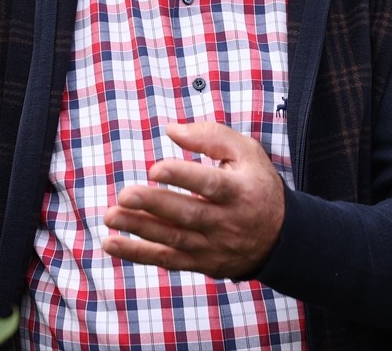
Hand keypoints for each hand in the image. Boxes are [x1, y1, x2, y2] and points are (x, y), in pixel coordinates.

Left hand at [102, 121, 284, 279]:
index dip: (182, 177)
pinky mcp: (201, 262)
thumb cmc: (256, 185)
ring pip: (173, 239)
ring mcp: (213, 246)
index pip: (210, 185)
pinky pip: (167, 260)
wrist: (281, 238)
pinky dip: (137, 254)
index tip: (155, 168)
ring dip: (139, 229)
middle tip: (125, 195)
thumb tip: (171, 130)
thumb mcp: (246, 152)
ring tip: (110, 217)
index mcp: (239, 192)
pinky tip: (111, 244)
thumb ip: (210, 136)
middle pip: (187, 214)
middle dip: (154, 205)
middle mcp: (226, 222)